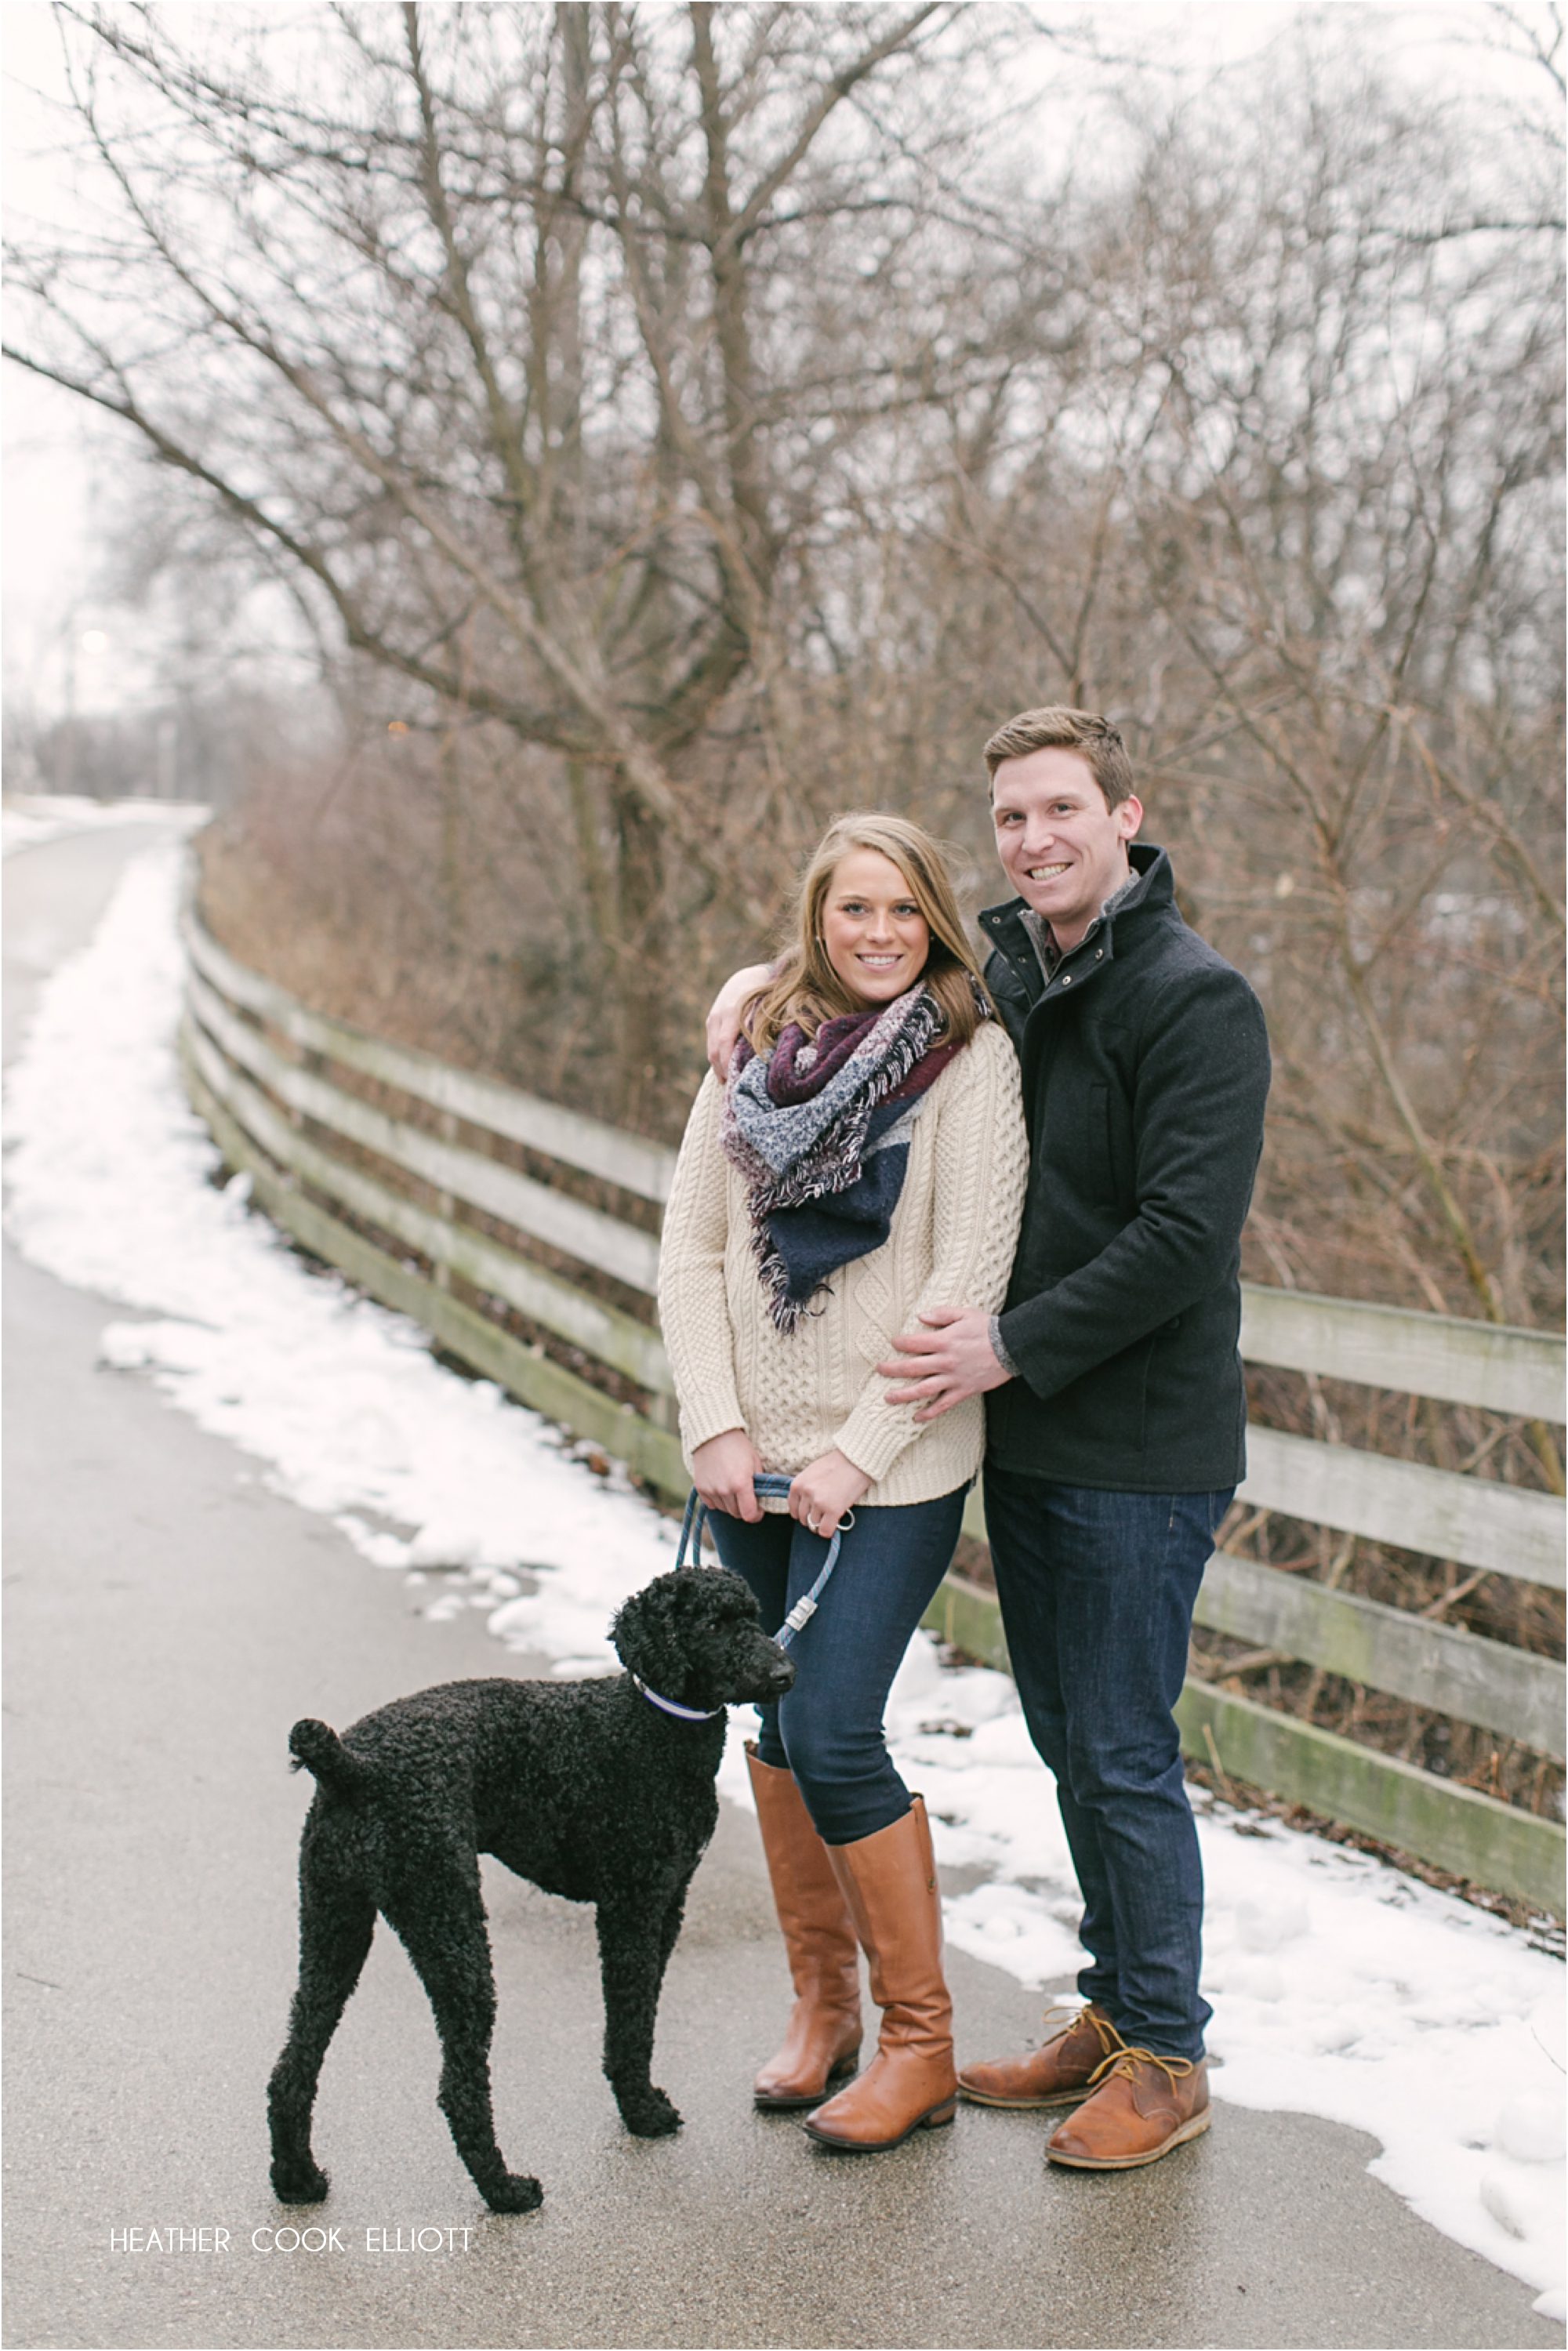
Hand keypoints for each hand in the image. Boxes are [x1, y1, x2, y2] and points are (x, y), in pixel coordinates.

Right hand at [691, 1429, 764, 1520]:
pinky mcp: (700, 1488)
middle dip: (743, 1508)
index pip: (749, 1515)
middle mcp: (724, 1490)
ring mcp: (711, 1490)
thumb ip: (759, 1484)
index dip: (756, 1515)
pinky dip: (718, 1501)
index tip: (758, 1510)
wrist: (714, 1433)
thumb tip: (761, 1501)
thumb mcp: (755, 1462)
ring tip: (733, 1489)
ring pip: (724, 1510)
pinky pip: (711, 1505)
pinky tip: (721, 1487)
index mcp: (741, 1484)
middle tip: (746, 1496)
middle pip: (736, 1514)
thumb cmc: (739, 1446)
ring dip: (730, 1504)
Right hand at [706, 963, 771, 1079]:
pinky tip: (727, 1070)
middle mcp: (719, 1016)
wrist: (746, 976)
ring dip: (719, 1068)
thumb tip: (768, 1052)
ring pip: (711, 1050)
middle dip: (723, 1071)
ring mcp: (713, 1019)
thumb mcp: (766, 1005)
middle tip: (733, 1089)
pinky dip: (718, 1059)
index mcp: (732, 1012)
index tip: (735, 1080)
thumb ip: (763, 1026)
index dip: (728, 1064)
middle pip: (715, 1051)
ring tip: (730, 1083)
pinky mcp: (711, 1022)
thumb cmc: (762, 992)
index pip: (724, 1044)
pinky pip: (712, 1044)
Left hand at [788, 1449, 870, 1539]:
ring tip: (831, 1517)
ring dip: (822, 1524)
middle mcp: (806, 1493)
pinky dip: (829, 1531)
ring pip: (813, 1525)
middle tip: (824, 1515)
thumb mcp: (813, 1472)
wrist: (856, 1460)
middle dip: (812, 1519)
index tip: (811, 1513)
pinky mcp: (833, 1510)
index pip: (793, 1509)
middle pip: (803, 1518)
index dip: (803, 1513)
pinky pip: (825, 1531)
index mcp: (798, 1484)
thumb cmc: (837, 1463)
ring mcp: (818, 1502)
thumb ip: (806, 1487)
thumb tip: (805, 1506)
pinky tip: (835, 1525)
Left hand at [878, 1307, 1010, 1422]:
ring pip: (922, 1389)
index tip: (893, 1343)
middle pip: (911, 1368)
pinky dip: (929, 1413)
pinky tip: (917, 1417)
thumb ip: (941, 1314)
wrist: (1012, 1347)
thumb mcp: (964, 1314)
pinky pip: (943, 1405)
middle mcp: (945, 1361)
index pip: (913, 1343)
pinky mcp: (963, 1391)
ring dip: (903, 1395)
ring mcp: (953, 1378)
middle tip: (879, 1370)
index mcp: (944, 1341)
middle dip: (892, 1370)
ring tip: (888, 1398)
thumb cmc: (988, 1328)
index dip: (899, 1343)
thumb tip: (920, 1317)